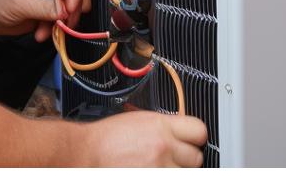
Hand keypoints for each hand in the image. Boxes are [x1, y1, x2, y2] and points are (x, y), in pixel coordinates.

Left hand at [14, 0, 89, 41]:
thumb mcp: (18, 5)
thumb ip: (43, 8)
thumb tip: (65, 12)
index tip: (70, 9)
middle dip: (69, 10)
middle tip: (65, 24)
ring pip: (65, 7)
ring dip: (59, 23)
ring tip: (45, 33)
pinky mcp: (44, 8)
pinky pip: (57, 17)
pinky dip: (53, 28)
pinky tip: (41, 35)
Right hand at [87, 112, 207, 166]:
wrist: (85, 153)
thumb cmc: (105, 138)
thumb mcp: (137, 120)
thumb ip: (162, 127)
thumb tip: (179, 133)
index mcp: (160, 126)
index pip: (200, 131)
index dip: (195, 137)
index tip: (191, 141)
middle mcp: (163, 147)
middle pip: (196, 158)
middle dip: (185, 159)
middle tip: (172, 158)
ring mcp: (158, 167)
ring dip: (172, 169)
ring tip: (156, 165)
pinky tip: (149, 170)